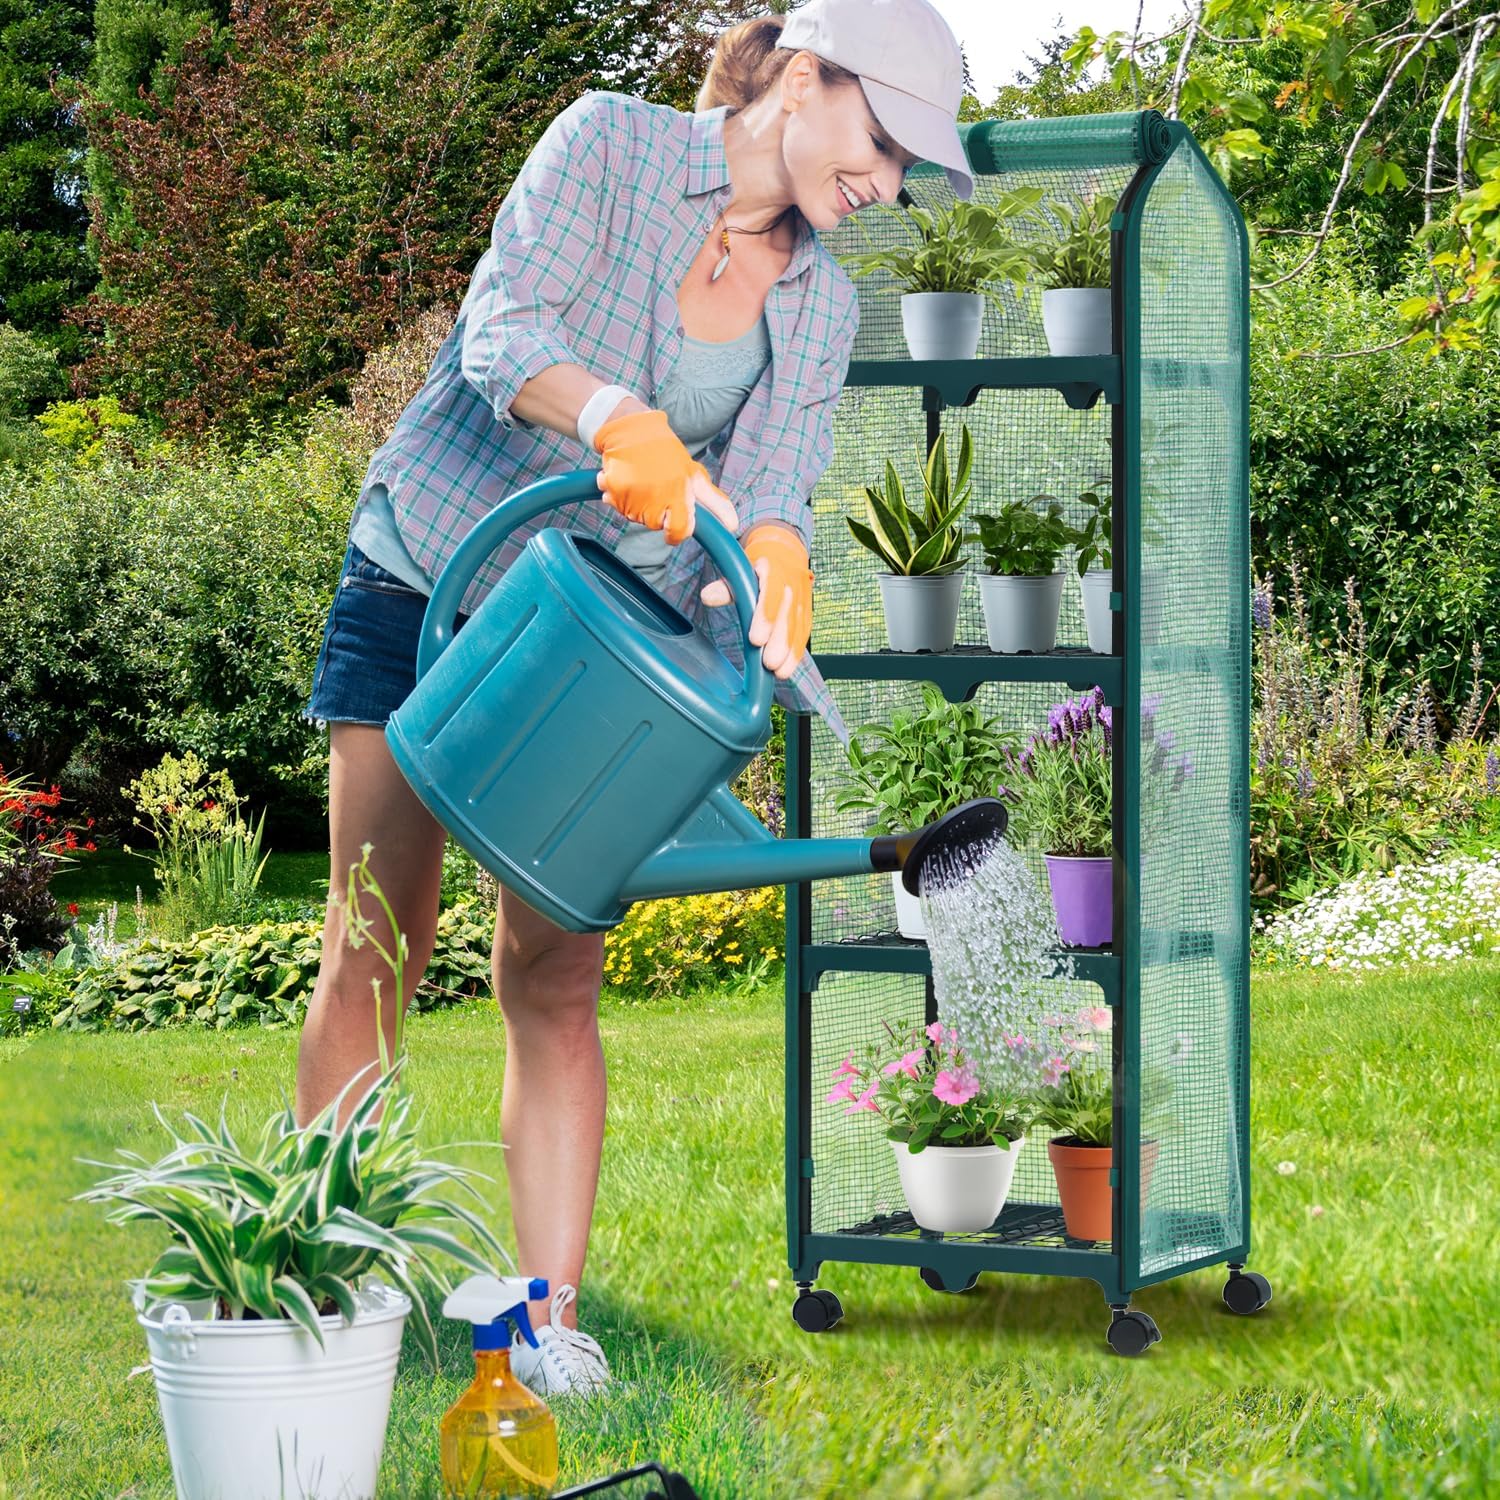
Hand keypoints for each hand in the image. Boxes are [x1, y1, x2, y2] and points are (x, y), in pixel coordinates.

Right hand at [593, 408, 736, 543]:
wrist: (631, 428)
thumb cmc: (666, 453)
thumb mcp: (694, 474)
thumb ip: (714, 502)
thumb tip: (733, 525)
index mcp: (680, 494)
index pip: (680, 531)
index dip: (677, 531)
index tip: (673, 523)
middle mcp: (657, 497)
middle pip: (655, 525)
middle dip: (656, 512)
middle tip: (655, 488)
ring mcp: (634, 494)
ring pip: (634, 517)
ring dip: (636, 504)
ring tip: (640, 480)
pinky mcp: (612, 489)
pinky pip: (614, 505)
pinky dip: (616, 496)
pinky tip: (625, 479)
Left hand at [701, 523, 813, 680]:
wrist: (784, 553)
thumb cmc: (757, 566)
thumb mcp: (740, 569)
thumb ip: (726, 586)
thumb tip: (707, 596)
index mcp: (775, 568)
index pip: (772, 593)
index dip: (766, 616)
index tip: (756, 639)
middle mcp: (793, 583)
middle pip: (788, 615)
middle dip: (779, 641)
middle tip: (769, 663)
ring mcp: (803, 599)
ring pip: (798, 627)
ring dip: (790, 652)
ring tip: (778, 672)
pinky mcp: (807, 613)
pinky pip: (803, 634)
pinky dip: (796, 653)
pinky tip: (787, 669)